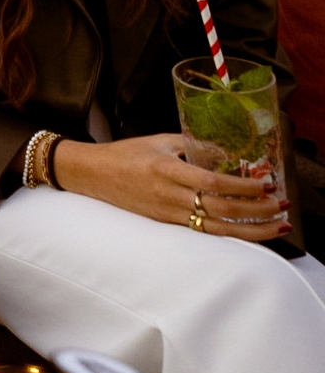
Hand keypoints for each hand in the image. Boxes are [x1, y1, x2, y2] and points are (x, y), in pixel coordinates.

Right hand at [53, 134, 286, 240]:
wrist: (90, 174)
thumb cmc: (124, 153)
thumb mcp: (159, 140)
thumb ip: (193, 145)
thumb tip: (228, 153)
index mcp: (166, 169)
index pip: (213, 183)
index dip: (243, 187)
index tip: (267, 185)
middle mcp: (167, 195)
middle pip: (220, 209)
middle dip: (256, 211)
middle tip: (281, 207)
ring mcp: (166, 213)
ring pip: (216, 227)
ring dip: (251, 229)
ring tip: (276, 227)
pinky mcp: (165, 223)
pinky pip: (203, 231)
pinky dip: (230, 232)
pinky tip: (248, 231)